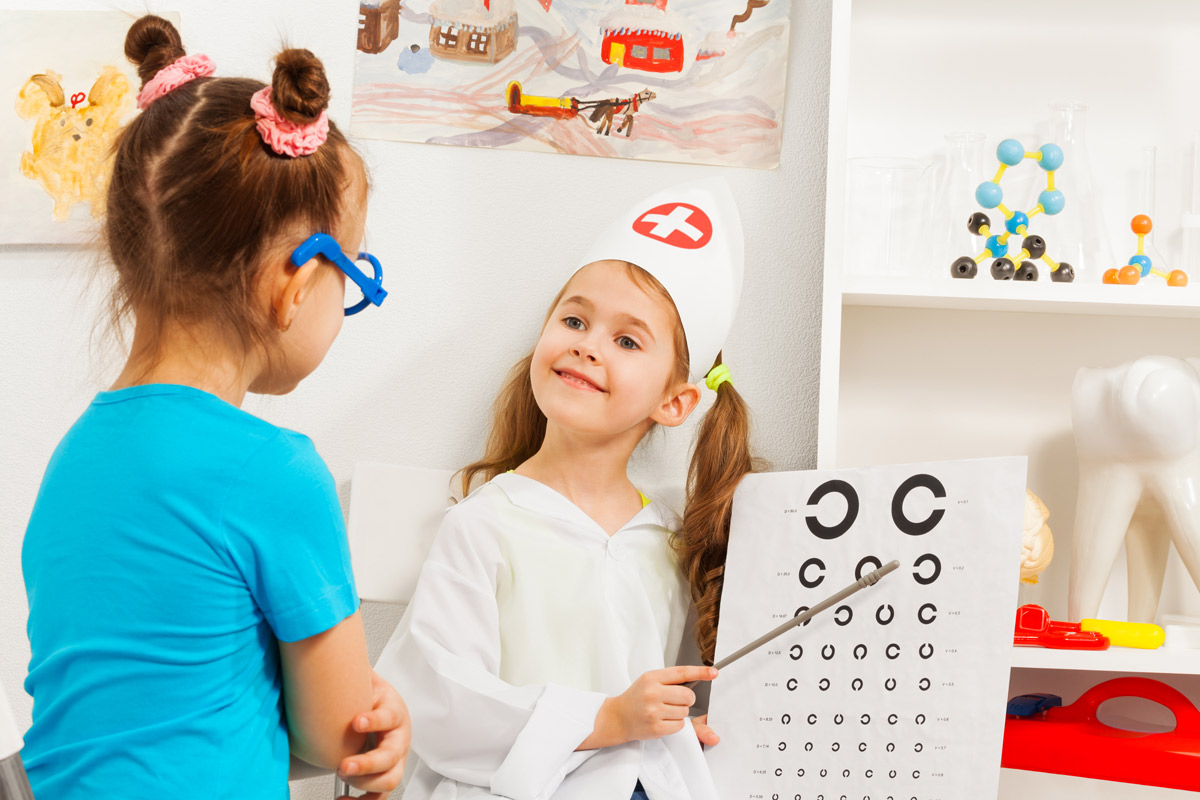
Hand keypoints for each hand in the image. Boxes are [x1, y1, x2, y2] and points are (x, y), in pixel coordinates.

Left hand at [335, 670, 410, 798]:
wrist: (376, 709)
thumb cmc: (369, 699)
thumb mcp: (364, 682)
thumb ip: (352, 672)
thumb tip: (327, 649)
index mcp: (394, 711)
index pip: (389, 716)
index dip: (375, 720)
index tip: (356, 722)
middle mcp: (399, 738)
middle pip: (393, 755)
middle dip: (368, 762)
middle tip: (343, 764)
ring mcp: (395, 759)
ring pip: (390, 778)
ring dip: (365, 782)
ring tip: (342, 773)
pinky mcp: (385, 776)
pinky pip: (379, 796)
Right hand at [587, 666, 716, 747]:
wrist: (618, 717)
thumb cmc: (637, 697)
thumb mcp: (649, 681)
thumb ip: (670, 680)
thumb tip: (696, 681)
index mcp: (652, 678)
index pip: (681, 673)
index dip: (700, 672)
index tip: (713, 672)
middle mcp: (652, 693)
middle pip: (688, 695)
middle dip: (687, 699)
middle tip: (675, 700)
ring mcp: (653, 711)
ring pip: (685, 711)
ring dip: (679, 713)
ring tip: (664, 711)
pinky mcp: (656, 728)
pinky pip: (680, 725)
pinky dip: (675, 724)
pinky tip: (662, 720)